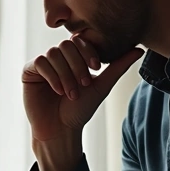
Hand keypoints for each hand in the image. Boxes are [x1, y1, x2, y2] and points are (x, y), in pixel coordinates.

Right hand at [24, 41, 143, 170]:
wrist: (61, 130)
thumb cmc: (80, 110)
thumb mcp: (102, 86)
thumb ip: (118, 67)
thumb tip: (139, 49)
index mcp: (73, 57)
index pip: (80, 40)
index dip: (88, 51)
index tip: (97, 68)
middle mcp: (57, 57)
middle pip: (66, 45)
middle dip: (77, 65)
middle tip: (84, 84)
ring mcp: (43, 63)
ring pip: (54, 54)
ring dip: (66, 75)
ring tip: (71, 93)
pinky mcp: (29, 71)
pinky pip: (40, 62)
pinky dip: (52, 76)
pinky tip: (58, 91)